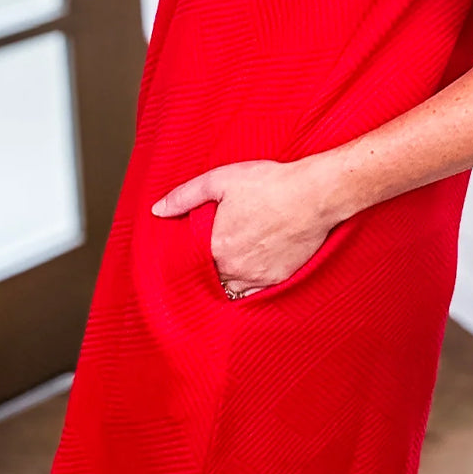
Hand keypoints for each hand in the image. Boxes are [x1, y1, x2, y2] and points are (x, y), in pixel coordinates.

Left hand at [150, 159, 334, 296]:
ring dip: (227, 281)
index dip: (187, 261)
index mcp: (216, 247)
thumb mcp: (220, 180)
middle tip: (210, 257)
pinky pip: (256, 293)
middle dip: (207, 271)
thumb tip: (158, 210)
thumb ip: (185, 196)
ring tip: (228, 266)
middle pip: (211, 279)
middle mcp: (235, 268)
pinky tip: (249, 271)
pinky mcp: (280, 279)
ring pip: (232, 290)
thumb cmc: (270, 184)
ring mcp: (258, 277)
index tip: (188, 255)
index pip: (190, 266)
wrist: (314, 194)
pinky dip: (249, 286)